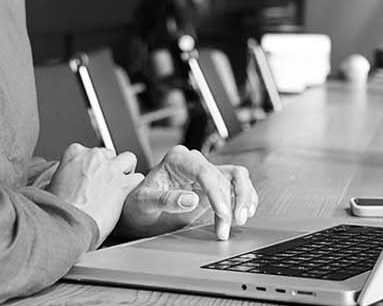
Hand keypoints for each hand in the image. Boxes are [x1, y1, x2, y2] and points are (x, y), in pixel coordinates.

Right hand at [43, 144, 143, 245]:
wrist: (66, 225)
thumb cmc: (57, 211)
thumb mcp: (52, 186)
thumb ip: (65, 176)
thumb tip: (68, 182)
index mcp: (74, 154)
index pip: (89, 150)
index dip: (92, 165)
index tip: (91, 176)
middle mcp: (94, 157)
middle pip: (110, 154)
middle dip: (109, 168)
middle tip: (104, 185)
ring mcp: (110, 169)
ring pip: (128, 159)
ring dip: (126, 172)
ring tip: (119, 187)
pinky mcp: (123, 184)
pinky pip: (137, 178)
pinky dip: (134, 187)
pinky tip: (126, 197)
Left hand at [118, 145, 258, 240]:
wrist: (138, 213)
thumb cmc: (137, 205)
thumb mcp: (144, 203)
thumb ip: (166, 200)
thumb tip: (191, 199)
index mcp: (177, 159)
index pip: (205, 172)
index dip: (217, 194)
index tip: (222, 214)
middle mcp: (193, 162)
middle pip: (225, 175)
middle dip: (232, 201)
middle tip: (231, 223)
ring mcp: (205, 173)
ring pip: (237, 177)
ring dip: (243, 198)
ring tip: (239, 220)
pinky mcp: (213, 186)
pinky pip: (237, 186)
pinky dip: (245, 198)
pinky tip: (246, 212)